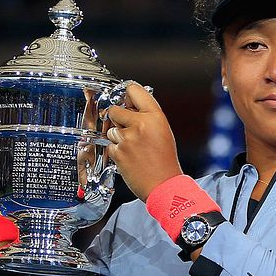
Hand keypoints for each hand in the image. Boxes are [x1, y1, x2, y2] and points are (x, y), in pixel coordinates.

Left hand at [105, 83, 183, 200]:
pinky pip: (110, 144)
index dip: (126, 94)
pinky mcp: (118, 152)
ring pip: (111, 128)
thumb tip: (130, 104)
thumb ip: (147, 116)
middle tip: (128, 129)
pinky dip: (116, 150)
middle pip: (115, 108)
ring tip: (133, 147)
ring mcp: (127, 138)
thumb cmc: (165, 161)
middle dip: (118, 118)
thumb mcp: (162, 130)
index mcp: (155, 116)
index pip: (133, 90)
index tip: (124, 97)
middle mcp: (140, 124)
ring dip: (117, 136)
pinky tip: (129, 157)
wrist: (164, 185)